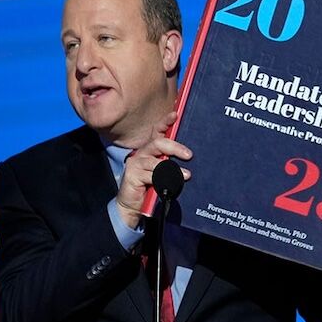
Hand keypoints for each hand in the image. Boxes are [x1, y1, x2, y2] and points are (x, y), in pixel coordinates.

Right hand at [115, 111, 192, 227]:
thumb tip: (189, 157)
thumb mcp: (163, 173)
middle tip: (188, 155)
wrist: (133, 206)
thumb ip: (171, 164)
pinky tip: (171, 185)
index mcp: (150, 150)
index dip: (165, 122)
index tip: (175, 115)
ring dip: (172, 168)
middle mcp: (142, 153)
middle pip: (157, 143)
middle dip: (174, 147)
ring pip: (155, 161)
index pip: (157, 132)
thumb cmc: (151, 187)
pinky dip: (163, 180)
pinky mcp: (132, 175)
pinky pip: (151, 175)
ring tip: (186, 175)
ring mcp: (135, 163)